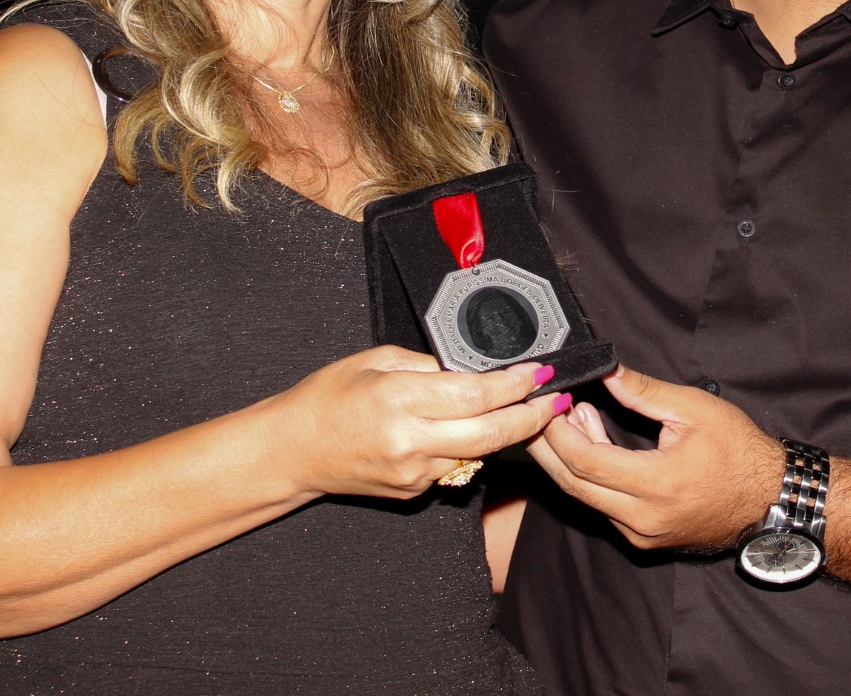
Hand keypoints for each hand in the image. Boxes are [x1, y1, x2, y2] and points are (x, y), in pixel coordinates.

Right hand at [274, 346, 565, 500]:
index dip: (515, 384)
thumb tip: (472, 368)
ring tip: (534, 411)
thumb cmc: (329, 396)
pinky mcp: (413, 491)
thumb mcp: (376, 359)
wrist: (293, 450)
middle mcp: (410, 440)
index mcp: (399, 398)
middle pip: (491, 433)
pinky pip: (457, 466)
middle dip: (532, 416)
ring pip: (480, 453)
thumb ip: (428, 364)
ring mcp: (413, 472)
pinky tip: (481, 429)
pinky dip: (474, 446)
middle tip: (557, 399)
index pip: (475, 394)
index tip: (539, 371)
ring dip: (510, 433)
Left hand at [529, 366, 782, 550]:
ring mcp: (642, 534)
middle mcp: (643, 519)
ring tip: (573, 414)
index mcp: (656, 486)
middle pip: (574, 484)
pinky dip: (592, 473)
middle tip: (538, 410)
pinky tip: (595, 438)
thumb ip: (645, 392)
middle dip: (549, 445)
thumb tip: (607, 371)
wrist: (772, 498)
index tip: (550, 400)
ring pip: (587, 497)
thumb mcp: (695, 410)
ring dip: (571, 456)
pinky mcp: (645, 538)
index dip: (559, 430)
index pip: (586, 461)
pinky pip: (605, 505)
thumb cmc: (740, 452)